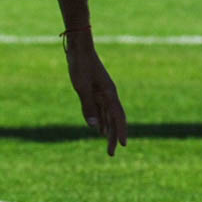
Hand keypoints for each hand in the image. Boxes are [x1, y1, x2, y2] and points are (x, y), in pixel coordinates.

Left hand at [64, 33, 126, 155]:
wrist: (79, 48)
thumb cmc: (80, 66)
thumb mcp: (82, 87)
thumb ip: (88, 107)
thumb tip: (94, 128)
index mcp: (109, 94)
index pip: (118, 117)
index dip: (120, 132)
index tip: (122, 145)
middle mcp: (109, 95)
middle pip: (114, 119)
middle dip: (113, 136)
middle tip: (111, 153)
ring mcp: (102, 92)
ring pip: (107, 116)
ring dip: (108, 130)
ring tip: (107, 144)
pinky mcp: (94, 90)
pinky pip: (100, 110)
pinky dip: (101, 120)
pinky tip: (98, 128)